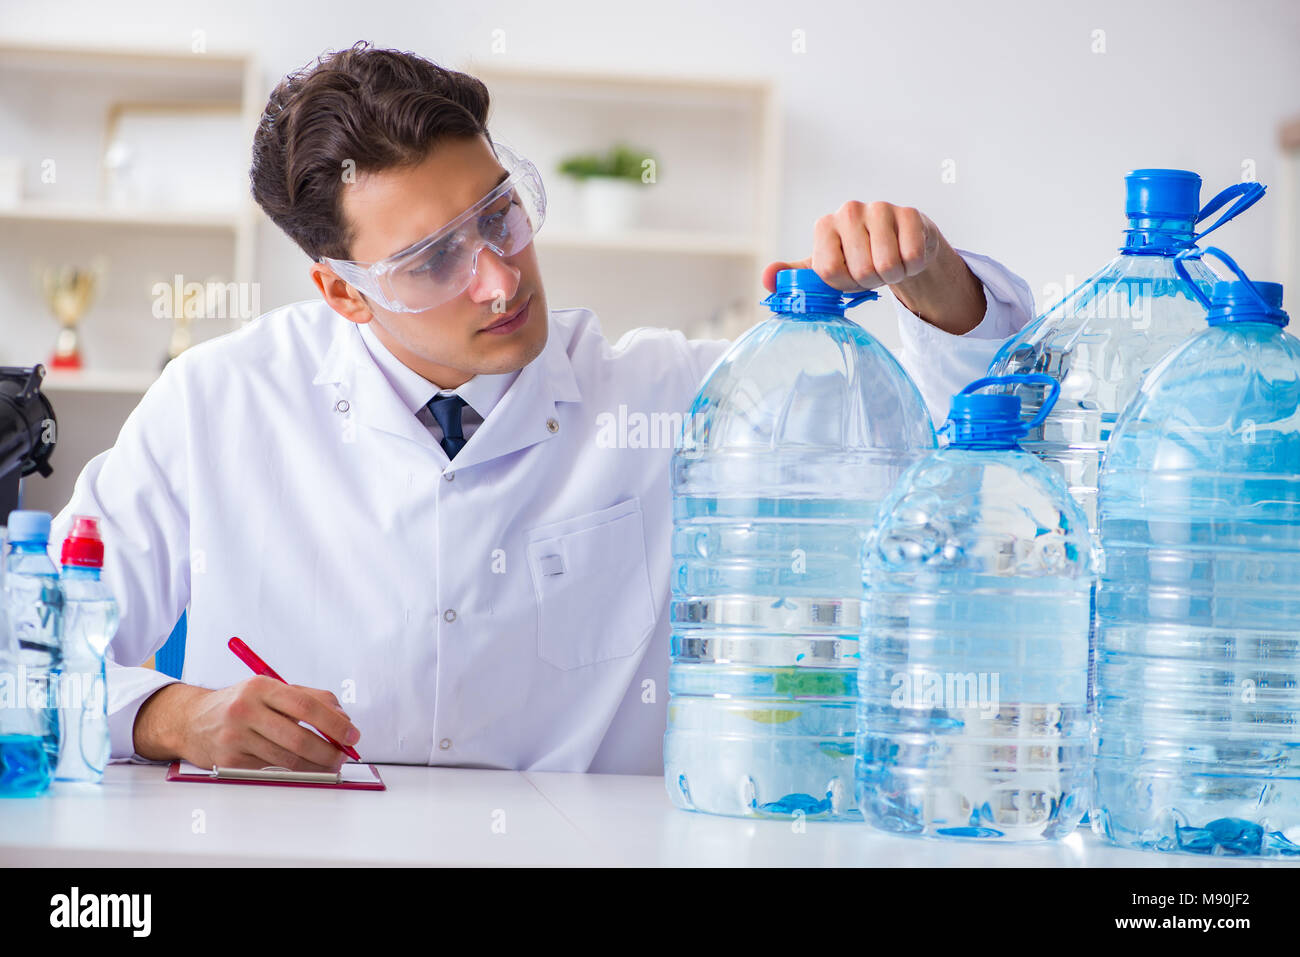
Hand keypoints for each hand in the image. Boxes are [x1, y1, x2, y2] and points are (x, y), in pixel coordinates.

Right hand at [135, 677, 360, 770]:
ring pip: (286, 758)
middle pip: (298, 736)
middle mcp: (245, 710)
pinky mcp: (229, 761)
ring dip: (314, 765)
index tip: (352, 734)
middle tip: (343, 756)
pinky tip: (303, 768)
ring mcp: (235, 737)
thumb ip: (310, 697)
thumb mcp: (271, 689)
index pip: (306, 705)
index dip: (334, 723)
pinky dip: (292, 771)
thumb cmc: (241, 704)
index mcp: (261, 687)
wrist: (191, 721)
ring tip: (328, 764)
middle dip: (328, 750)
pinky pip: (270, 769)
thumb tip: (343, 718)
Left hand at [764, 200, 985, 335]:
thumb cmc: (858, 258)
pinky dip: (912, 266)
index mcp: (824, 226)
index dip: (843, 284)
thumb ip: (795, 275)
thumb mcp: (825, 268)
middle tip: (872, 272)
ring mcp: (880, 208)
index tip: (848, 277)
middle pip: (861, 271)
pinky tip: (906, 255)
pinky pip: (912, 257)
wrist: (899, 244)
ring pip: (887, 265)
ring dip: (892, 276)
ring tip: (889, 264)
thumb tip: (767, 278)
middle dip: (870, 282)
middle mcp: (848, 211)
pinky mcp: (911, 213)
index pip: (830, 272)